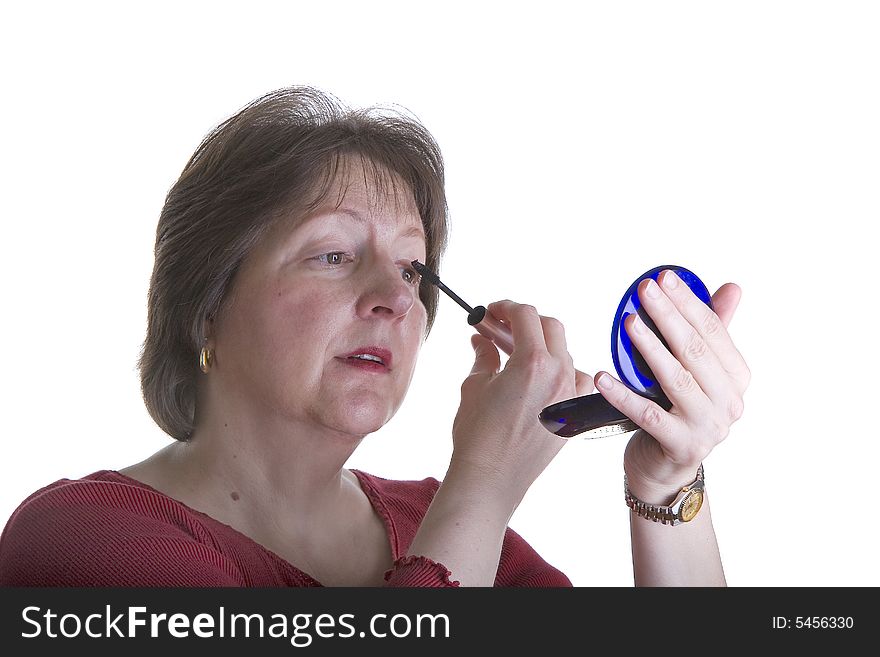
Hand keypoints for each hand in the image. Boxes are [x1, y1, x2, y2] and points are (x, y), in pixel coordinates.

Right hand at [449, 300, 593, 507]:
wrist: (491, 479)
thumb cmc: (478, 436)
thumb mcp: (474, 386)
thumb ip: (483, 356)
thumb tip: (482, 341)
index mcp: (532, 362)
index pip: (525, 315)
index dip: (506, 307)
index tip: (491, 312)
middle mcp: (558, 374)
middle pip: (549, 327)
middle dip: (524, 321)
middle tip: (500, 326)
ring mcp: (569, 395)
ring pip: (564, 352)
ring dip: (542, 344)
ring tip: (515, 352)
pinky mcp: (572, 415)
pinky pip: (577, 381)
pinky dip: (562, 372)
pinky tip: (542, 376)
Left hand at [593, 271, 750, 496]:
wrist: (665, 468)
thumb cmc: (678, 410)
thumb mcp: (698, 371)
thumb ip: (712, 332)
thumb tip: (731, 288)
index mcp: (736, 377)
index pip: (713, 331)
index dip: (689, 302)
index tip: (664, 278)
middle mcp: (729, 402)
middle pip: (695, 350)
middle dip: (668, 316)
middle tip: (644, 290)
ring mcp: (707, 427)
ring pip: (676, 379)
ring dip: (649, 348)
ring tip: (627, 323)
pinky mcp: (681, 446)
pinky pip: (648, 415)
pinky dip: (623, 395)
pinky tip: (603, 377)